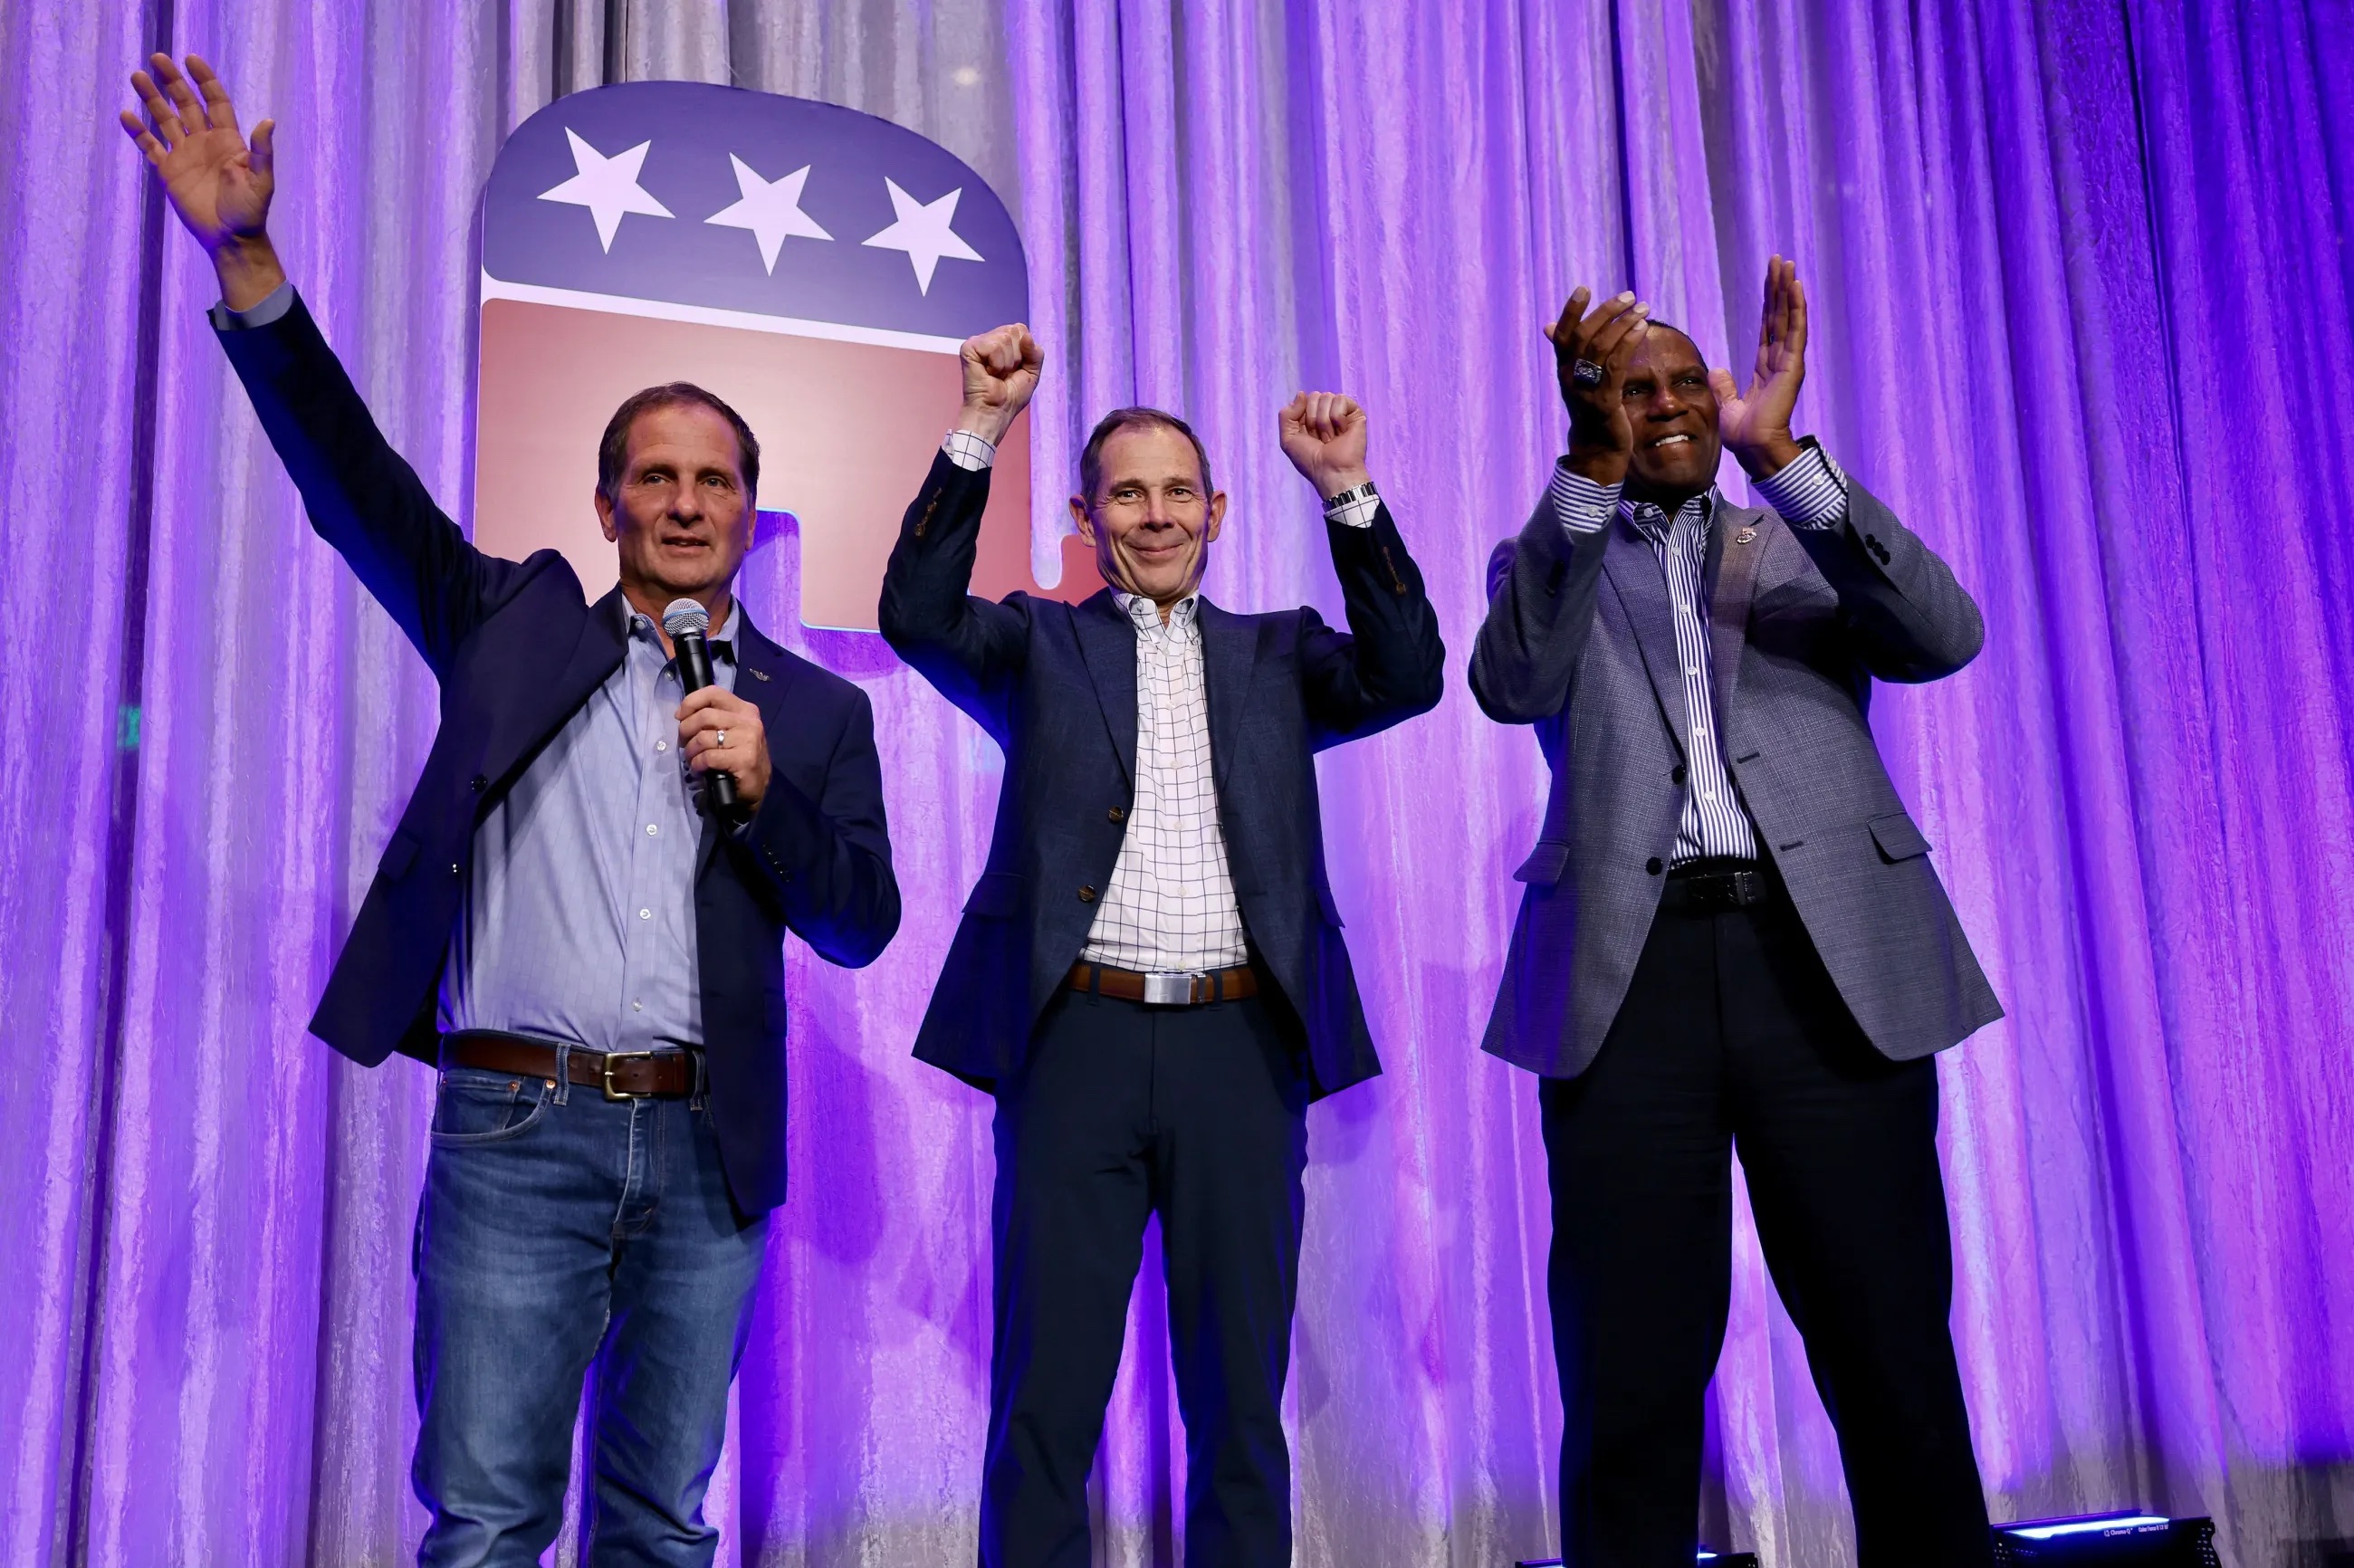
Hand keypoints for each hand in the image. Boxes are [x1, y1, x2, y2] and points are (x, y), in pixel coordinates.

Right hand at [120, 55, 283, 309]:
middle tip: (156, 58)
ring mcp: (185, 155)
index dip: (204, 80)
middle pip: (186, 104)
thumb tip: (269, 120)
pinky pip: (150, 146)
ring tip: (137, 76)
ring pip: (165, 119)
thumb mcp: (261, 181)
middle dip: (172, 81)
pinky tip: (126, 115)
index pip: (215, 102)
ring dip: (151, 99)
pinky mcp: (169, 171)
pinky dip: (138, 132)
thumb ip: (262, 151)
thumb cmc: (250, 211)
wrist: (230, 239)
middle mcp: (204, 142)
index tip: (191, 60)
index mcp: (228, 140)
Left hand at [678, 686, 770, 811]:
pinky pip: (709, 756)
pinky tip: (699, 768)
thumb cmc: (739, 757)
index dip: (691, 702)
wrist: (758, 787)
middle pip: (704, 716)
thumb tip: (684, 715)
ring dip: (691, 750)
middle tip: (684, 743)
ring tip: (691, 758)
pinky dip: (698, 763)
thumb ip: (714, 719)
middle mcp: (749, 721)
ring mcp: (749, 740)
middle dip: (686, 730)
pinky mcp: (744, 759)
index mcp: (745, 709)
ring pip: (704, 737)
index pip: (714, 693)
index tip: (679, 716)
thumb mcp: (731, 731)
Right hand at [956, 323, 1042, 445]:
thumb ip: (1035, 352)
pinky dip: (997, 364)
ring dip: (1006, 363)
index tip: (1016, 369)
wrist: (996, 412)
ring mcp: (978, 342)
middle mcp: (990, 338)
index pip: (1021, 329)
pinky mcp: (969, 348)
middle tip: (1005, 373)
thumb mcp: (1032, 372)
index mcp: (1004, 341)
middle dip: (1017, 357)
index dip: (1025, 351)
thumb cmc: (1010, 397)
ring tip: (996, 375)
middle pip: (1015, 330)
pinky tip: (988, 373)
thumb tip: (1026, 336)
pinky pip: (994, 346)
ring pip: (1005, 338)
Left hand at [1278, 392, 1370, 498]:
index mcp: (1310, 417)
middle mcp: (1326, 413)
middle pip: (1314, 396)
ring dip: (1325, 422)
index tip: (1307, 435)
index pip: (1302, 400)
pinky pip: (1341, 400)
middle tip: (1320, 438)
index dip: (1301, 417)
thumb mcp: (1288, 439)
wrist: (1331, 471)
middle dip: (1313, 419)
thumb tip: (1301, 394)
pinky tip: (1342, 432)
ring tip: (1331, 438)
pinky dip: (1338, 418)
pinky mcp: (1355, 413)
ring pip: (1327, 397)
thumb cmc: (1310, 460)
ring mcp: (1341, 412)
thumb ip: (1286, 414)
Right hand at [1545, 287, 1651, 483]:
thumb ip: (1568, 353)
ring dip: (1624, 322)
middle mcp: (1570, 378)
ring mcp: (1586, 390)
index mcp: (1563, 370)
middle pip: (1584, 336)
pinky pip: (1616, 365)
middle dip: (1607, 311)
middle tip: (1629, 295)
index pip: (1562, 334)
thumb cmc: (1590, 410)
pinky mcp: (1605, 401)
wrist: (1597, 450)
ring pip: (1602, 347)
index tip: (1584, 288)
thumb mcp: (1576, 380)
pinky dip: (1629, 343)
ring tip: (1643, 308)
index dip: (1571, 310)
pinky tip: (1642, 329)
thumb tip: (1549, 327)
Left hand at [1710, 255, 1806, 477]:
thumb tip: (1716, 369)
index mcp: (1765, 366)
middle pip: (1780, 315)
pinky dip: (1797, 308)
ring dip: (1788, 290)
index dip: (1769, 301)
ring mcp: (1788, 361)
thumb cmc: (1743, 433)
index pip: (1768, 326)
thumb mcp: (1727, 404)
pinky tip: (1796, 286)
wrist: (1753, 447)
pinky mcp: (1792, 366)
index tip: (1770, 278)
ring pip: (1789, 318)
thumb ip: (1724, 386)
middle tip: (1779, 260)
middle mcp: (1779, 360)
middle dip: (1779, 287)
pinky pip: (1795, 331)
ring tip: (1787, 264)